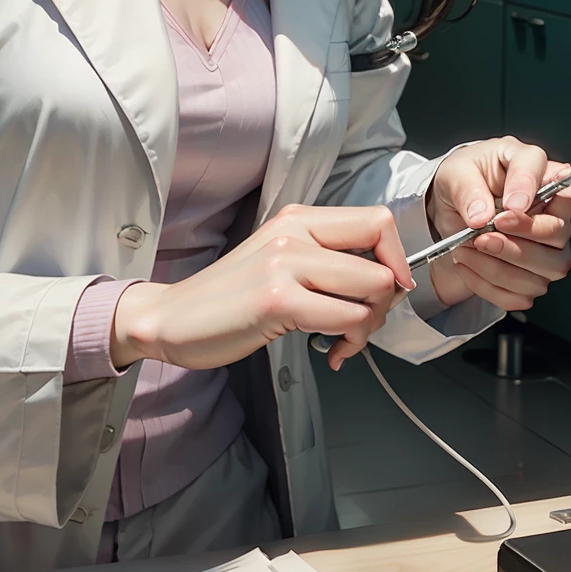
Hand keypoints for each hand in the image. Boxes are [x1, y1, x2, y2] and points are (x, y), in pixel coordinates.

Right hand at [111, 203, 415, 373]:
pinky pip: (346, 318)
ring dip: (369, 326)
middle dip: (386, 303)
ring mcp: (285, 263)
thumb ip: (325, 259)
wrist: (172, 318)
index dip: (398, 257)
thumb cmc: (230, 298)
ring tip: (344, 340)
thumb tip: (385, 277)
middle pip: (383, 259)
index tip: (390, 289)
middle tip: (362, 326)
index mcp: (298, 219)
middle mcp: (294, 233)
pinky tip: (331, 352)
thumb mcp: (280, 261)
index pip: (378, 220)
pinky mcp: (277, 299)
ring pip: (373, 289)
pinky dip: (350, 342)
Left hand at [425, 137, 570, 311]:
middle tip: (483, 236)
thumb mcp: (455, 172)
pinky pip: (523, 294)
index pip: (557, 179)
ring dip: (502, 268)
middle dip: (519, 241)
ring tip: (467, 250)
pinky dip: (492, 287)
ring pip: (548, 269)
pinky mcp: (531, 274)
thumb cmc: (460, 181)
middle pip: (559, 233)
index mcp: (534, 169)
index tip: (509, 207)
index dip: (533, 194)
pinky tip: (469, 267)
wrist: (444, 212)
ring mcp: (545, 245)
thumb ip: (467, 189)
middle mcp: (548, 207)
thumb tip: (481, 215)